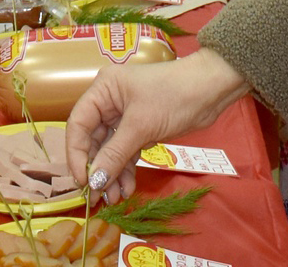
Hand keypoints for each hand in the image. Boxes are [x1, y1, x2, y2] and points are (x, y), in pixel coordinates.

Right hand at [67, 49, 249, 204]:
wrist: (211, 89)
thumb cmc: (173, 96)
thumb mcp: (141, 126)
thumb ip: (114, 155)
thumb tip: (93, 182)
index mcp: (103, 89)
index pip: (78, 124)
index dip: (76, 155)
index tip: (82, 181)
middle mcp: (109, 101)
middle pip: (93, 140)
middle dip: (96, 169)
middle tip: (97, 197)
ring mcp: (124, 115)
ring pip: (109, 149)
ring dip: (111, 174)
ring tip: (115, 198)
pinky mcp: (140, 127)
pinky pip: (125, 151)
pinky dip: (125, 169)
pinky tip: (127, 188)